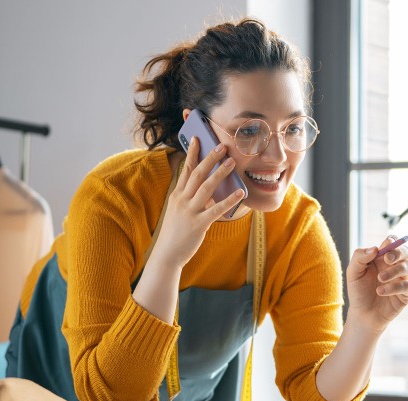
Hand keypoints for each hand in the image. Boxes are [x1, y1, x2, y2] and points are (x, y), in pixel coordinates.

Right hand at [152, 137, 245, 268]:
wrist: (167, 254)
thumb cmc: (176, 232)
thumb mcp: (179, 210)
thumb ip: (191, 198)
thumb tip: (209, 188)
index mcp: (177, 195)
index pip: (185, 169)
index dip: (192, 153)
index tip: (198, 138)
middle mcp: (182, 200)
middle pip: (197, 174)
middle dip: (210, 158)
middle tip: (222, 146)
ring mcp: (190, 211)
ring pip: (206, 187)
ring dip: (220, 173)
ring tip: (232, 162)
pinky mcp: (198, 224)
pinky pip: (216, 210)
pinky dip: (229, 200)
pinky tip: (240, 193)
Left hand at [345, 235, 407, 333]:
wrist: (362, 314)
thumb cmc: (358, 291)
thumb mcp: (353, 272)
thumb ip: (359, 257)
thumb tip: (375, 248)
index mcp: (382, 258)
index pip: (393, 242)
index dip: (393, 240)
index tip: (387, 244)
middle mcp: (394, 266)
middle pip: (406, 251)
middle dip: (399, 252)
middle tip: (387, 259)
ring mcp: (401, 279)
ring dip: (394, 271)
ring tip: (380, 279)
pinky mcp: (405, 294)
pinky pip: (406, 286)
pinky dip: (394, 287)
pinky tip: (380, 291)